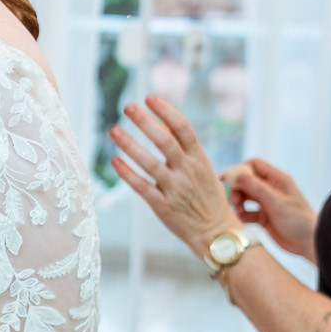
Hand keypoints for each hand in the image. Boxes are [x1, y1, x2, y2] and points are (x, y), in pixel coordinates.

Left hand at [109, 96, 242, 257]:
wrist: (216, 233)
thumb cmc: (207, 198)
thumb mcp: (204, 170)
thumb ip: (184, 151)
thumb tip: (161, 124)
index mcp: (200, 159)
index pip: (183, 128)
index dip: (166, 111)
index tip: (150, 98)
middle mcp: (188, 172)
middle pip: (165, 141)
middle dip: (145, 122)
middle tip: (128, 107)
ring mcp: (175, 189)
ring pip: (149, 163)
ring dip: (130, 144)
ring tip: (114, 130)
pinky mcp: (163, 206)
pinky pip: (141, 187)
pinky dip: (127, 173)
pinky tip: (115, 160)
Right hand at [223, 157, 317, 262]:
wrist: (310, 243)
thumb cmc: (299, 221)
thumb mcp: (277, 203)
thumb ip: (258, 189)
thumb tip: (238, 175)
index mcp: (278, 180)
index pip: (254, 166)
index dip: (239, 170)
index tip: (226, 179)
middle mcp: (272, 189)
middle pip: (247, 181)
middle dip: (237, 189)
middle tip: (233, 201)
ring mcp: (268, 203)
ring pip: (246, 197)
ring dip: (239, 202)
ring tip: (238, 211)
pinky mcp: (265, 217)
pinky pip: (248, 212)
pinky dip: (243, 215)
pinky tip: (241, 220)